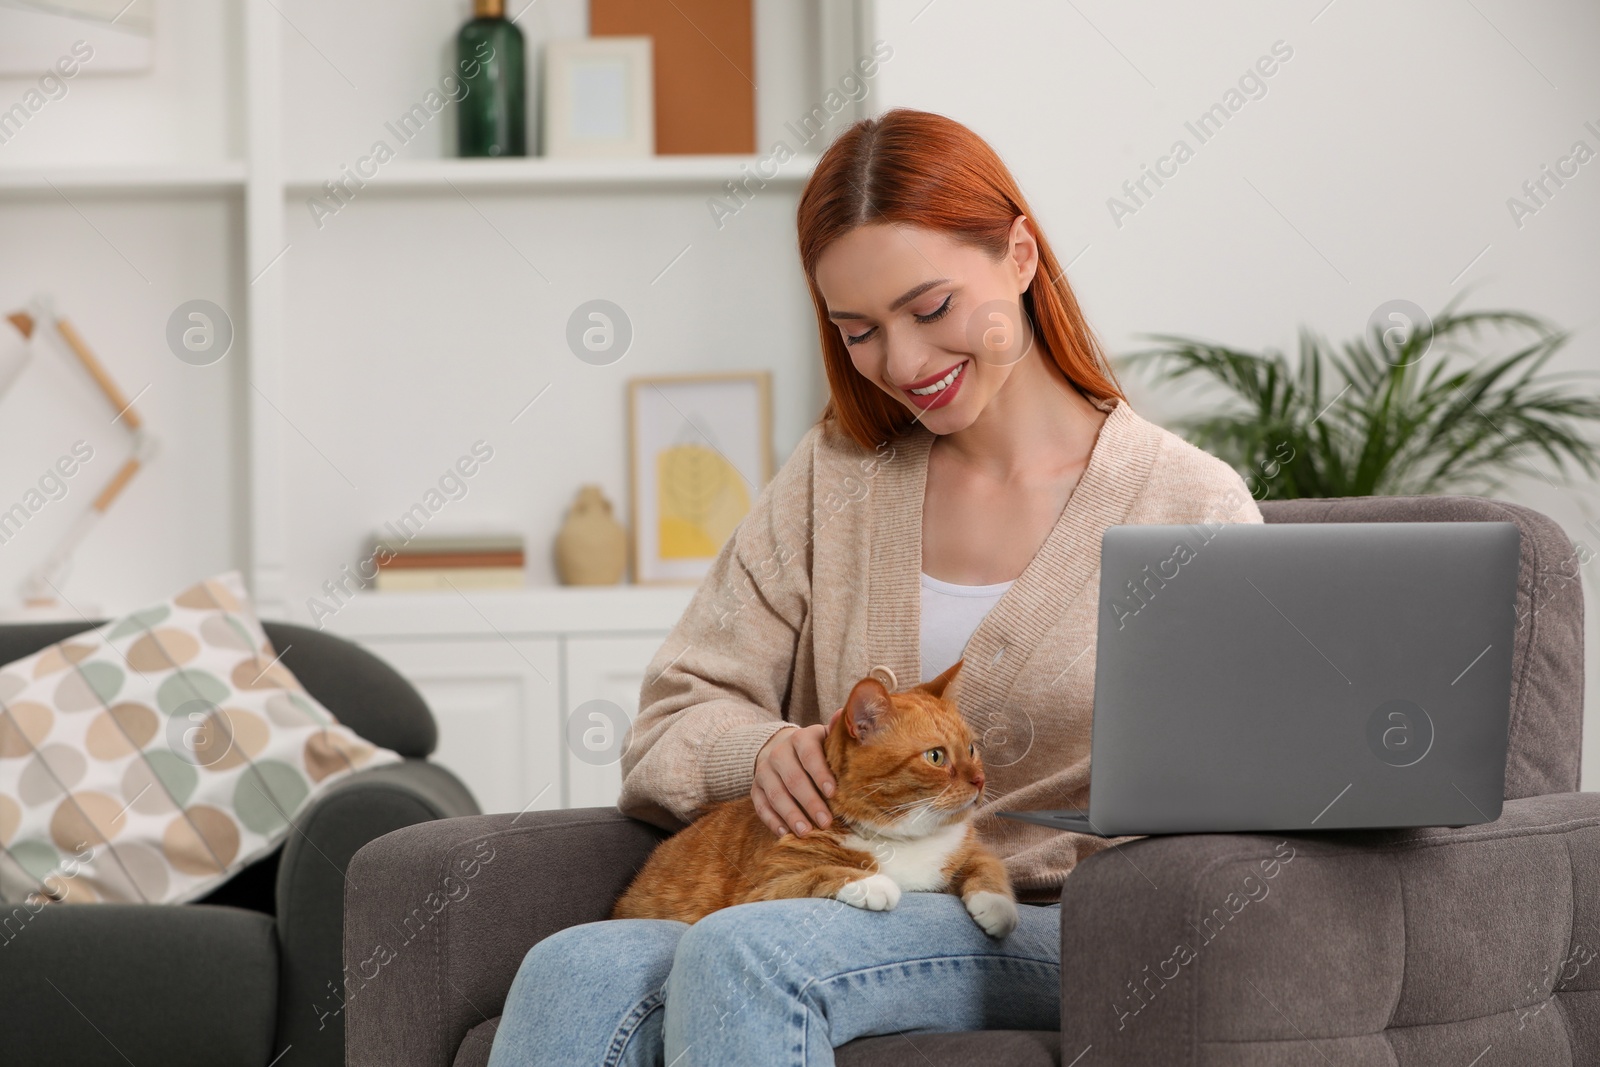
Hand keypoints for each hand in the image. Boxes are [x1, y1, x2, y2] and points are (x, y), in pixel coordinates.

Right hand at [752, 708, 843, 836]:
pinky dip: (772, 820)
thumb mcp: (826, 738)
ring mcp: (764, 771)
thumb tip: (845, 714)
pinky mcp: (755, 788)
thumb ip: (836, 732)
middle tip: (826, 822)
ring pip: (776, 794)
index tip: (833, 792)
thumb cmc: (815, 749)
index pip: (809, 754)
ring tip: (806, 832)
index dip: (820, 773)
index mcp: (801, 738)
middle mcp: (779, 753)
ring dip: (791, 814)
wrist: (781, 749)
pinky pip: (760, 806)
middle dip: (810, 801)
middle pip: (793, 778)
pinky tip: (784, 833)